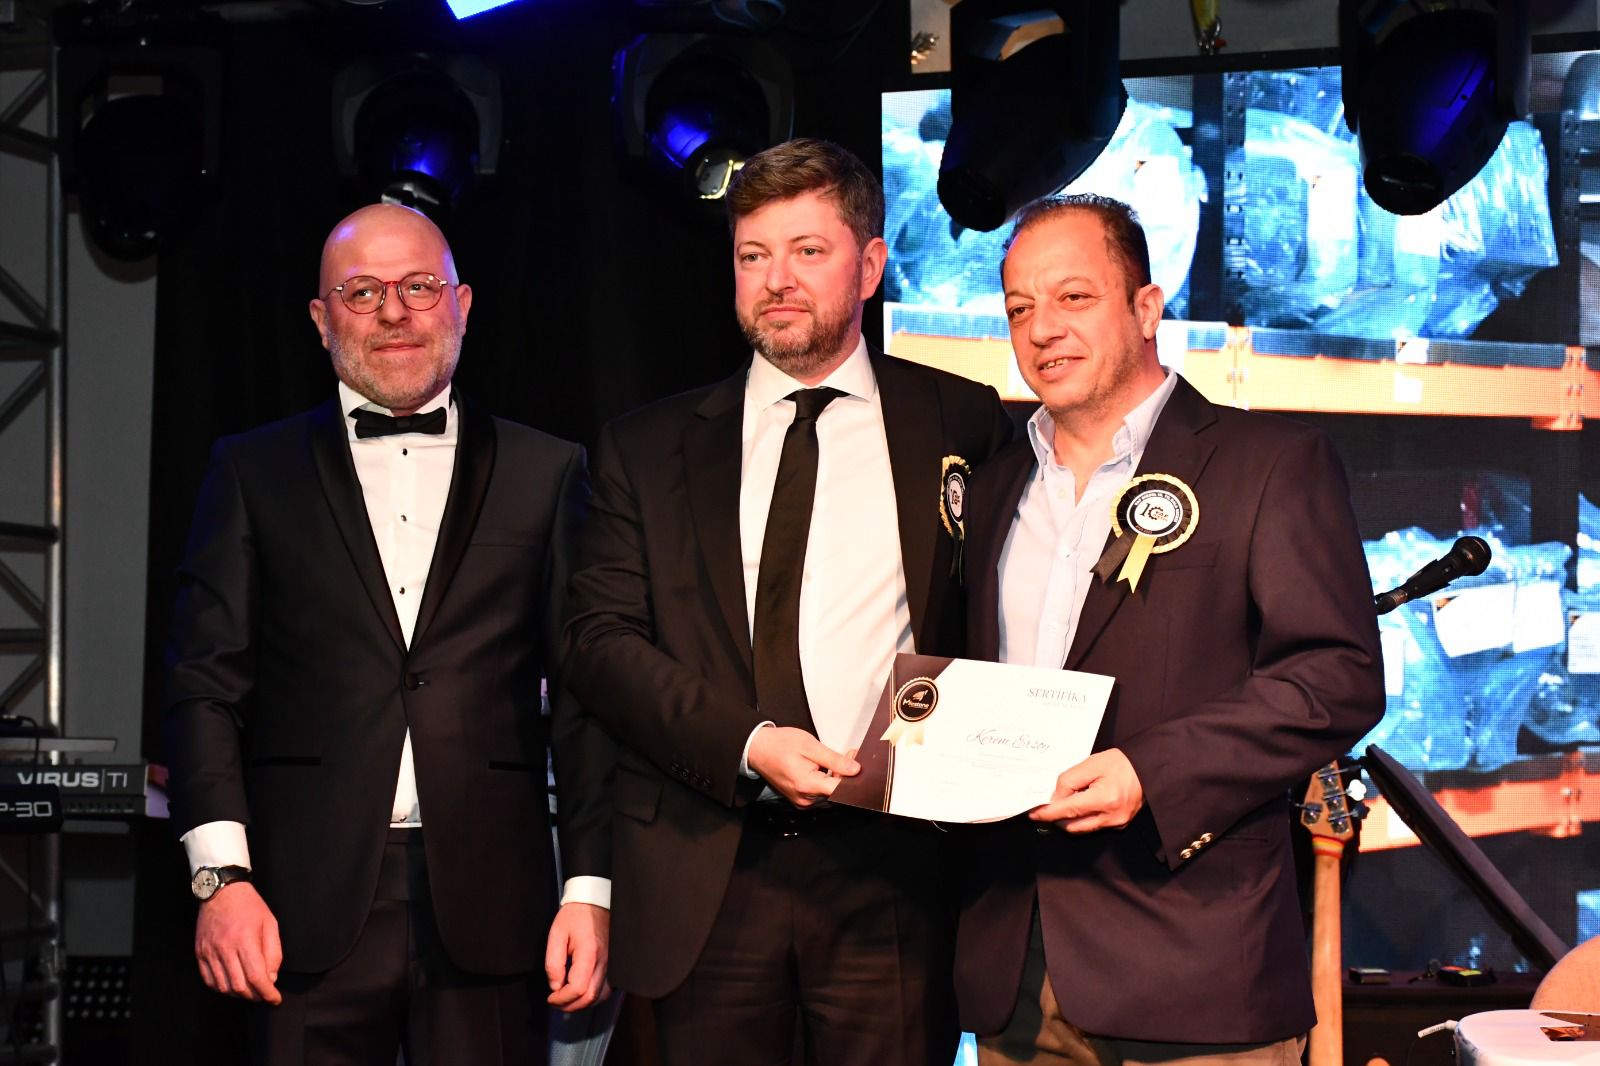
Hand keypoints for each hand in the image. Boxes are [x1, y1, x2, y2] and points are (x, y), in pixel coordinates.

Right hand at [194, 882, 282, 1003]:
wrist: (222, 892)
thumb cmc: (250, 907)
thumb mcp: (271, 924)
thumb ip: (273, 953)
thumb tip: (271, 978)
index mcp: (245, 940)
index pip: (257, 977)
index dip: (267, 993)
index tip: (274, 999)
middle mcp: (225, 948)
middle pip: (239, 986)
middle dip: (254, 996)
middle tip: (264, 995)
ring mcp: (210, 952)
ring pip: (223, 987)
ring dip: (238, 994)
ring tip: (250, 991)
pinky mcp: (200, 953)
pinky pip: (209, 980)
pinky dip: (221, 988)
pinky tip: (232, 985)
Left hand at [545, 902, 609, 1011]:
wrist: (594, 901)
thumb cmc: (574, 916)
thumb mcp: (556, 935)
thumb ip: (553, 963)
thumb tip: (556, 986)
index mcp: (589, 953)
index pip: (578, 988)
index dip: (562, 998)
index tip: (550, 997)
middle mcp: (604, 961)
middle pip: (590, 997)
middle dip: (570, 1005)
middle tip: (555, 1002)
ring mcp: (612, 963)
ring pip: (600, 996)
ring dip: (582, 1003)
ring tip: (567, 999)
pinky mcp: (614, 963)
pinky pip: (607, 988)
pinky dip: (594, 996)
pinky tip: (582, 991)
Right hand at [746, 726, 858, 806]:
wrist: (758, 749)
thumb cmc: (779, 744)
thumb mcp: (810, 746)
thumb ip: (834, 760)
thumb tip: (855, 770)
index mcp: (807, 785)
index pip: (841, 790)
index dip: (853, 777)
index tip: (857, 762)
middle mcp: (805, 798)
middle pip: (837, 792)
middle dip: (846, 774)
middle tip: (849, 754)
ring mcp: (802, 801)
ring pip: (830, 793)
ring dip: (837, 777)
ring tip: (836, 758)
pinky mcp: (801, 798)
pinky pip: (820, 793)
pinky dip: (827, 781)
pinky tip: (826, 767)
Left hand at [1029, 748, 1143, 832]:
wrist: (1148, 768)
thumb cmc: (1121, 763)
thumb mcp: (1091, 765)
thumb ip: (1069, 781)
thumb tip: (1054, 798)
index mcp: (1105, 799)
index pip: (1068, 810)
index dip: (1048, 813)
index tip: (1034, 814)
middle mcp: (1111, 816)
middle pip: (1073, 825)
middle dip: (1057, 817)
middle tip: (1047, 805)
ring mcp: (1117, 823)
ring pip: (1082, 828)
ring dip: (1070, 818)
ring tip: (1067, 801)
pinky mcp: (1120, 825)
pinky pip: (1094, 826)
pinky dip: (1084, 818)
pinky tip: (1083, 804)